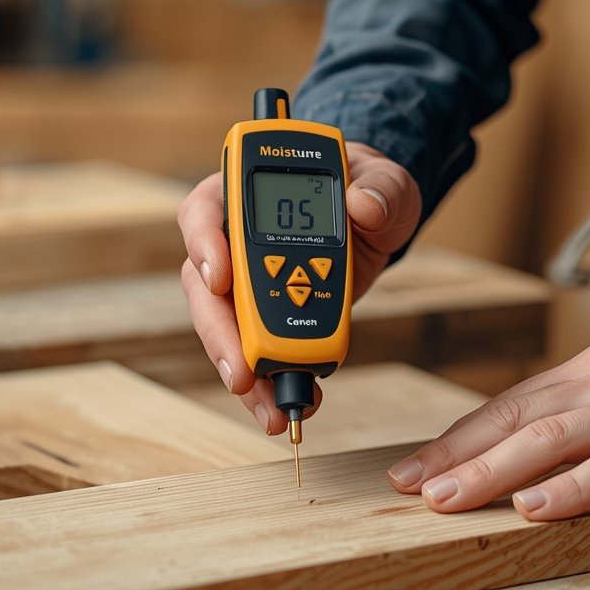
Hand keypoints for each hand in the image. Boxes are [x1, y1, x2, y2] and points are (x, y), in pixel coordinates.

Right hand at [178, 141, 421, 433]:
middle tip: (242, 373)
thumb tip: (365, 207)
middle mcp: (232, 240)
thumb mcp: (386, 180)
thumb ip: (380, 188)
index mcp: (245, 192)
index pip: (204, 210)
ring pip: (224, 329)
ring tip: (271, 408)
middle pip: (204, 287)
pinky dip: (270, 382)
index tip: (219, 278)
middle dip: (220, 335)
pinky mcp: (266, 315)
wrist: (380, 220)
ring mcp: (245, 282)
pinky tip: (288, 405)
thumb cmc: (370, 187)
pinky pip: (257, 351)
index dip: (204, 244)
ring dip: (243, 371)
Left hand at [387, 339, 589, 518]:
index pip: (512, 403)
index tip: (413, 467)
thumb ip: (588, 426)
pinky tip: (535, 506)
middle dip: (457, 452)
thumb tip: (521, 463)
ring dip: (495, 469)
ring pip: (556, 435)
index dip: (458, 436)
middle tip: (408, 486)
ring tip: (449, 498)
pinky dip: (573, 486)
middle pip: (519, 415)